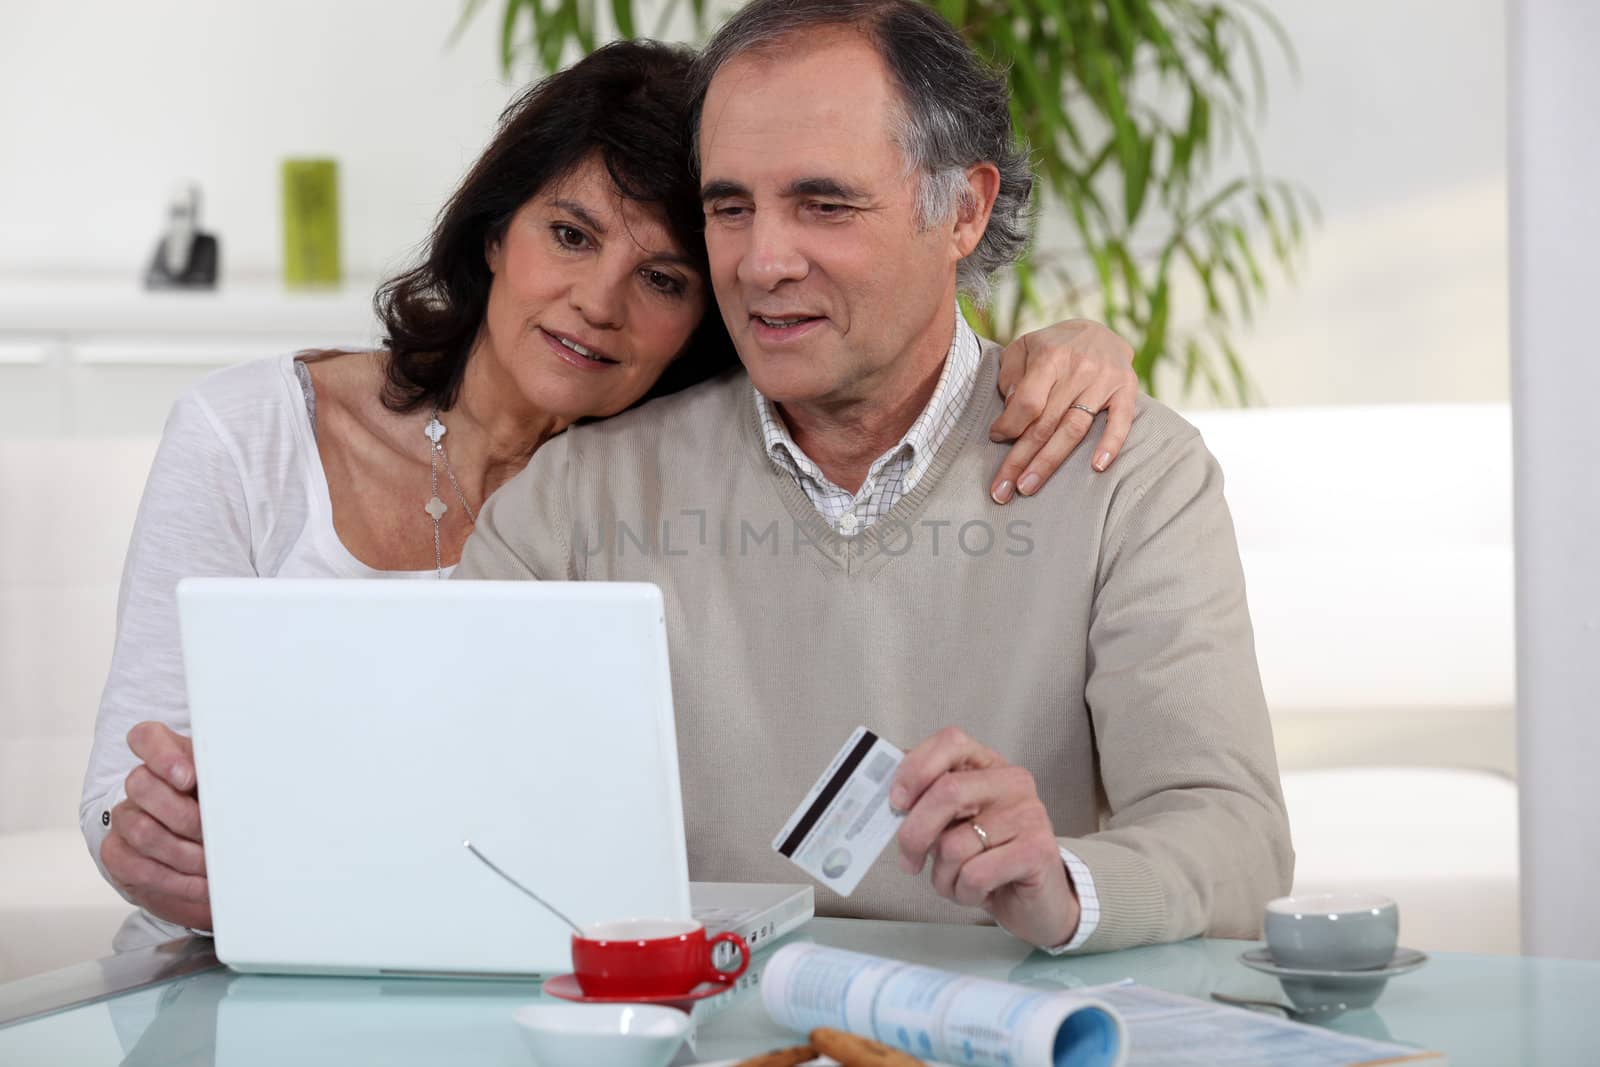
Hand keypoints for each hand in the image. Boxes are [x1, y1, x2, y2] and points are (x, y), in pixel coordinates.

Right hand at [100, 721, 211, 930]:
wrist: (205, 858)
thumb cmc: (222, 811)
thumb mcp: (231, 790)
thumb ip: (230, 780)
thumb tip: (251, 784)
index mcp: (170, 756)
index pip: (147, 738)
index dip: (162, 755)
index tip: (188, 777)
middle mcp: (141, 783)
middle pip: (140, 784)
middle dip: (184, 815)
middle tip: (214, 834)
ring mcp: (125, 817)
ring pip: (140, 829)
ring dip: (183, 853)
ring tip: (213, 865)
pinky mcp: (117, 853)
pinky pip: (136, 866)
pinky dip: (173, 880)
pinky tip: (200, 885)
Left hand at [891, 727, 1079, 948]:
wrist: (1038, 900)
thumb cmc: (988, 859)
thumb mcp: (954, 824)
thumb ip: (927, 803)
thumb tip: (887, 794)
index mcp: (989, 766)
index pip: (951, 741)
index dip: (915, 768)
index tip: (895, 802)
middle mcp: (1013, 781)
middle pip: (947, 792)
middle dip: (914, 833)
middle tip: (908, 861)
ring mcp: (1029, 814)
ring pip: (955, 845)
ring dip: (943, 876)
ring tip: (957, 881)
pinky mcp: (1037, 850)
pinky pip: (975, 873)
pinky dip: (964, 891)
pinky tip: (978, 892)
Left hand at [989, 319, 1137, 502]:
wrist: (1098, 328)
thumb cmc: (1052, 346)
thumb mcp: (1023, 348)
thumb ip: (1010, 375)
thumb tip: (1010, 408)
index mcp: (1050, 357)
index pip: (1027, 402)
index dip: (1009, 425)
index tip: (996, 438)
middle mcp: (1079, 368)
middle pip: (1046, 423)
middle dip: (1020, 459)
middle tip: (1002, 490)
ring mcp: (1105, 380)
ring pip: (1074, 430)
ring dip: (1049, 462)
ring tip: (1029, 487)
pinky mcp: (1127, 389)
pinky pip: (1120, 421)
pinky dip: (1110, 444)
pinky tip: (1097, 467)